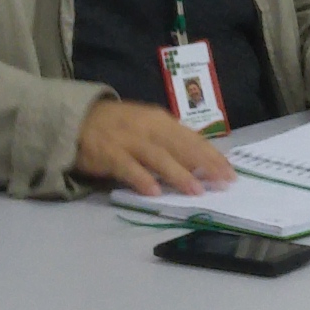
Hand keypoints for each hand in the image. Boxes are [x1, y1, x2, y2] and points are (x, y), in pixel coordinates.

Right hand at [74, 95, 233, 196]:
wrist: (78, 118)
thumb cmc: (119, 126)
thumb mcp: (149, 127)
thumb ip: (171, 142)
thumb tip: (201, 163)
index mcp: (161, 121)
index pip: (193, 138)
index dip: (213, 155)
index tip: (230, 172)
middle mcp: (148, 128)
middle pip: (181, 146)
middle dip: (205, 164)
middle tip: (223, 183)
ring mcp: (128, 140)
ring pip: (158, 157)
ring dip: (178, 173)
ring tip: (196, 190)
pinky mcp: (108, 153)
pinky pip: (127, 167)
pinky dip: (141, 178)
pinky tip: (154, 191)